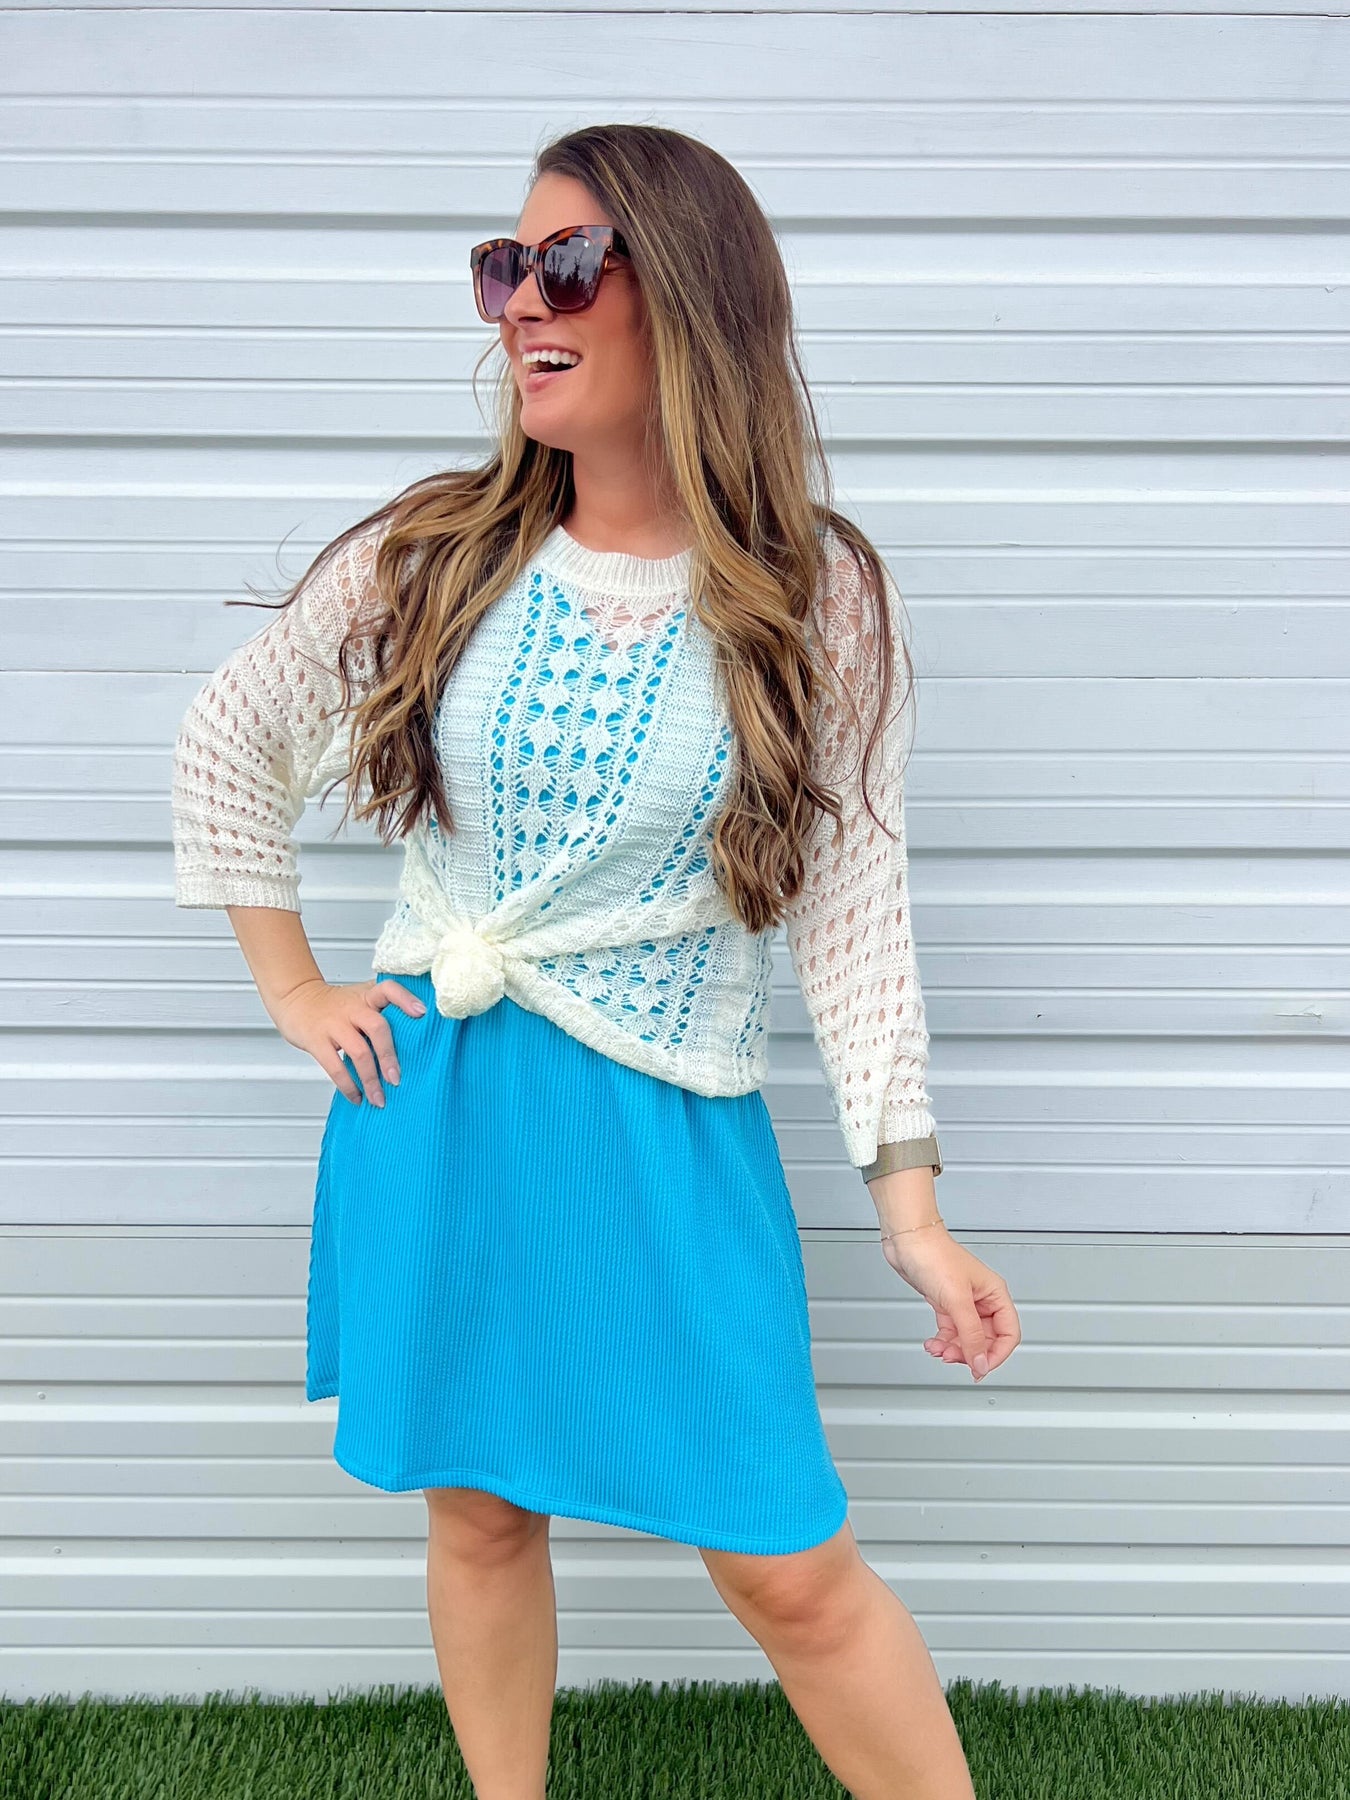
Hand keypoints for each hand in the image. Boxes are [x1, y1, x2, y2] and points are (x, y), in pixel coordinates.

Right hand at [271, 977, 426, 1106]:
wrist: (296, 999)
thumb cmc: (335, 1006)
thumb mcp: (360, 999)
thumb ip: (382, 1013)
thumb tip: (413, 1046)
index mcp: (368, 996)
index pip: (389, 989)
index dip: (406, 999)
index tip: (422, 1013)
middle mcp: (353, 1007)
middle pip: (378, 1027)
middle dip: (389, 1056)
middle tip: (397, 1079)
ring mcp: (334, 1023)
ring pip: (359, 1052)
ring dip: (371, 1080)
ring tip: (379, 1099)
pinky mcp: (317, 1040)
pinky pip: (335, 1066)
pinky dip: (348, 1086)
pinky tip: (356, 1097)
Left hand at [881, 1225, 1020, 1382]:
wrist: (907, 1240)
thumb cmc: (934, 1254)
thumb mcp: (956, 1300)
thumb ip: (970, 1334)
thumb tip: (981, 1362)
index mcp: (995, 1294)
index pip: (1008, 1334)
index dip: (996, 1355)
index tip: (980, 1368)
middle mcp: (982, 1299)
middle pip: (987, 1340)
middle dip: (969, 1353)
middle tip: (953, 1358)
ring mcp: (963, 1302)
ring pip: (967, 1338)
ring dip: (953, 1349)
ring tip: (939, 1349)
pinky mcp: (945, 1303)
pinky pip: (951, 1331)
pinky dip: (943, 1341)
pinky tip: (933, 1343)